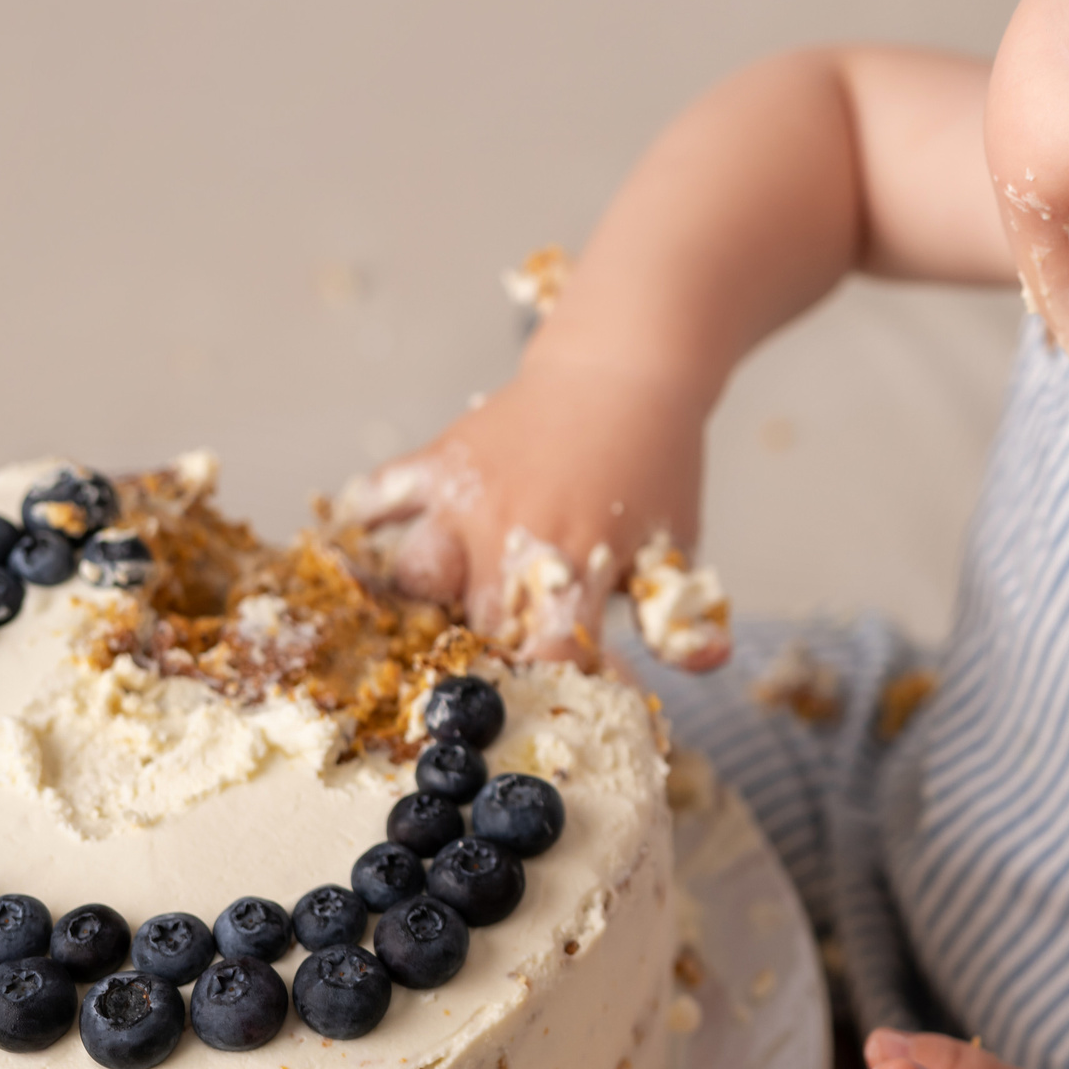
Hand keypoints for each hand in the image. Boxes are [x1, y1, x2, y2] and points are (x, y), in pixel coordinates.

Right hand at [338, 353, 715, 665]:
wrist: (624, 371)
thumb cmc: (654, 466)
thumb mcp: (675, 545)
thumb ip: (677, 616)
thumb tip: (708, 663)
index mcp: (576, 562)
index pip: (549, 656)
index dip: (560, 687)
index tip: (571, 697)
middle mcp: (510, 533)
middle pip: (479, 627)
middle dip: (495, 657)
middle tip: (510, 667)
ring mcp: (464, 497)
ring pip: (417, 576)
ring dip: (426, 608)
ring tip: (442, 622)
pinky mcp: (436, 462)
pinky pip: (379, 498)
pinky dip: (366, 525)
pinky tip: (359, 555)